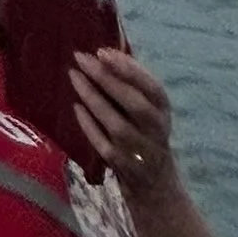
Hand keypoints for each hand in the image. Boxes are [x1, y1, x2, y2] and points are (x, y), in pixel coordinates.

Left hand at [70, 49, 175, 198]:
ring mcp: (140, 151)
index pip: (152, 88)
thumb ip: (132, 84)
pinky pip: (103, 143)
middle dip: (106, 78)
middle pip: (134, 104)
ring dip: (93, 98)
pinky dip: (89, 125)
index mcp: (164, 111)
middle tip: (81, 58)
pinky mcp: (124, 166)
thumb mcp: (149, 109)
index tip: (103, 52)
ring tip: (73, 75)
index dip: (129, 69)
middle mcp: (157, 131)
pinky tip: (76, 107)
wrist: (155, 184)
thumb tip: (103, 52)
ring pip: (117, 124)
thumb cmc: (145, 132)